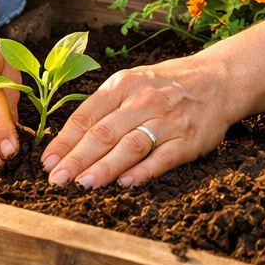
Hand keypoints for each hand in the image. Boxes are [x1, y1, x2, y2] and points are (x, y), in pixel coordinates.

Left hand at [40, 57, 232, 188]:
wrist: (218, 80)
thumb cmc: (165, 85)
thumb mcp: (132, 83)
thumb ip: (103, 108)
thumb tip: (68, 140)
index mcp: (123, 84)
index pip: (87, 115)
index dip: (65, 140)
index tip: (47, 162)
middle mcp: (143, 101)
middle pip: (104, 132)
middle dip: (77, 158)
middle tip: (57, 179)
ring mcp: (167, 121)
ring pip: (130, 146)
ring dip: (105, 167)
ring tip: (83, 184)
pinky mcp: (188, 140)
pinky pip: (162, 158)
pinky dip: (143, 171)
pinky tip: (125, 184)